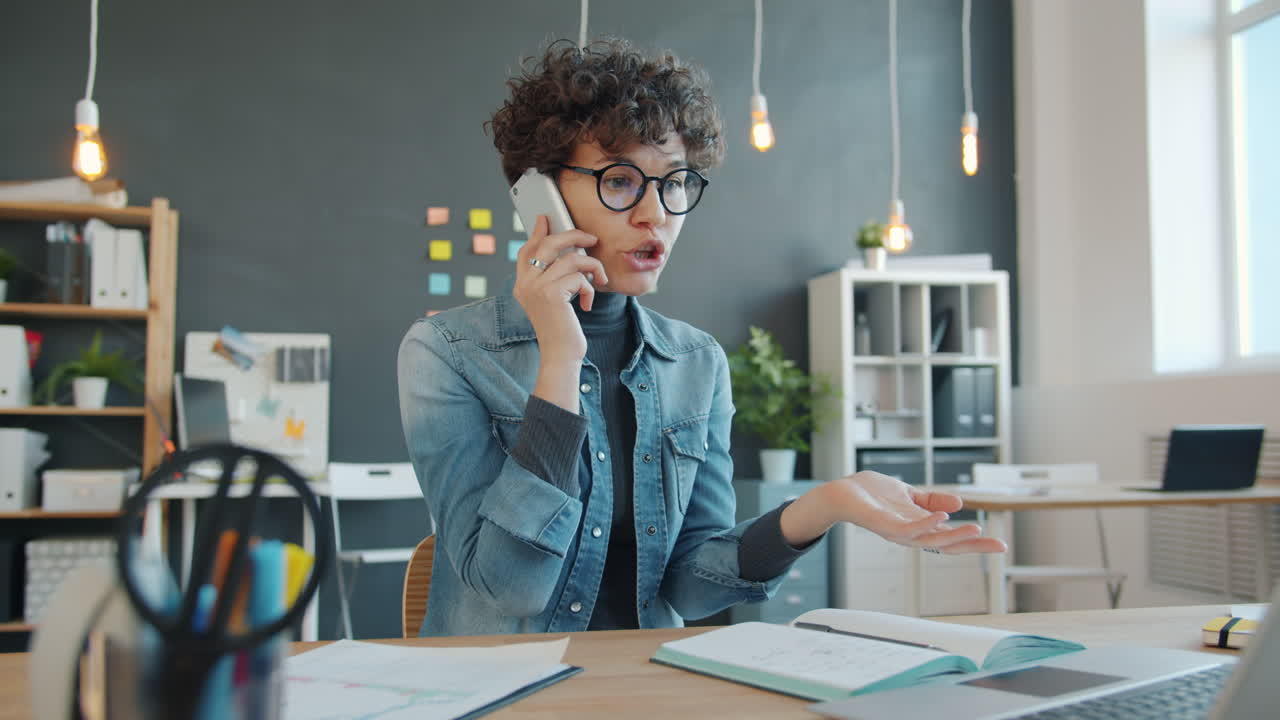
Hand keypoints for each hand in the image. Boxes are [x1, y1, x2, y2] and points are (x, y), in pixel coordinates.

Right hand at [513, 215, 607, 412]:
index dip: (537, 232)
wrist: (560, 356)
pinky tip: (587, 303)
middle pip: (549, 244)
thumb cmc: (561, 330)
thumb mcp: (553, 301)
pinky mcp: (552, 295)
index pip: (527, 250)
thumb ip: (554, 278)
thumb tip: (570, 253)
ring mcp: (536, 288)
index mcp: (522, 285)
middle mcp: (525, 284)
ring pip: (571, 259)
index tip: (546, 219)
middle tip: (592, 238)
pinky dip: (590, 289)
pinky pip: (579, 277)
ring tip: (599, 279)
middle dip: (574, 236)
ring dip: (592, 267)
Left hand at [780, 471, 1007, 554]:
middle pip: (946, 545)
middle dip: (973, 546)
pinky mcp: (882, 524)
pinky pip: (906, 528)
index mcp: (919, 529)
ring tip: (976, 529)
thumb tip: (960, 504)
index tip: (1001, 544)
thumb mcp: (909, 495)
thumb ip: (931, 501)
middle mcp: (910, 535)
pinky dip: (925, 524)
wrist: (840, 493)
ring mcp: (896, 532)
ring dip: (953, 535)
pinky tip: (942, 516)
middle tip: (999, 544)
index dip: (975, 543)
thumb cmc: (871, 495)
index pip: (951, 538)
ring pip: (929, 540)